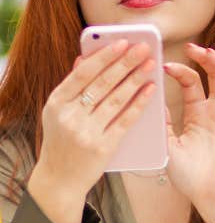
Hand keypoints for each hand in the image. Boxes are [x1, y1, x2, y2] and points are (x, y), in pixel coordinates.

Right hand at [28, 40, 155, 222]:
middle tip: (144, 48)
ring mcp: (86, 133)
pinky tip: (150, 89)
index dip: (104, 56)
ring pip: (116, 99)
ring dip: (136, 79)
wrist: (60, 180)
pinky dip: (139, 103)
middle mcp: (69, 117)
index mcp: (56, 103)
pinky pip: (126, 120)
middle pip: (103, 83)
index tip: (123, 42)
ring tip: (150, 64)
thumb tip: (85, 57)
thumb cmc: (62, 140)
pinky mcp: (103, 146)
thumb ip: (72, 86)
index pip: (83, 73)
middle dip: (125, 63)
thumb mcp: (58, 113)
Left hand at [164, 45, 214, 222]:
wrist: (214, 197)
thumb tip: (147, 100)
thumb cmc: (191, 178)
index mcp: (198, 114)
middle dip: (204, 59)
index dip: (181, 71)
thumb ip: (161, 124)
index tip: (164, 66)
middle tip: (191, 48)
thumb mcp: (168, 147)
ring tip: (209, 55)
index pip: (192, 83)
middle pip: (214, 75)